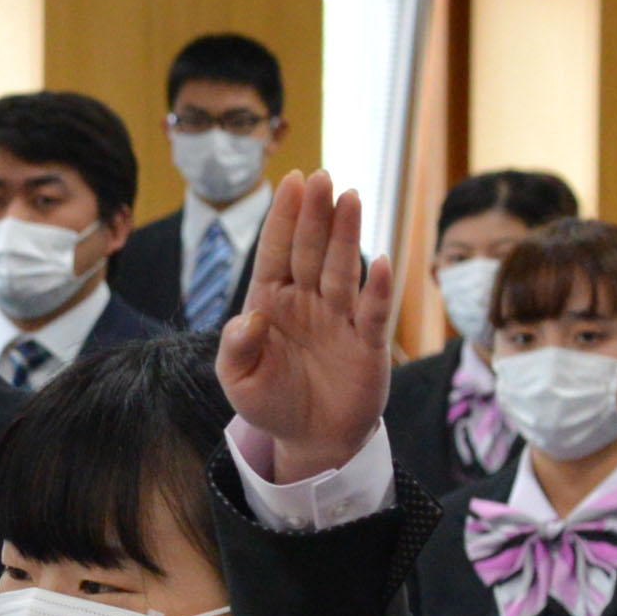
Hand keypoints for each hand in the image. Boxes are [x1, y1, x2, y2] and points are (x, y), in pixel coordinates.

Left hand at [213, 172, 396, 482]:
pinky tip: (381, 260)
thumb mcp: (238, 380)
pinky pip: (372, 312)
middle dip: (314, 214)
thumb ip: (235, 347)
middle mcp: (306, 302)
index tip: (290, 180)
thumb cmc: (270, 402)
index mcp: (269, 302)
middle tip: (321, 177)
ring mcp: (338, 319)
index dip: (283, 217)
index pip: (275, 252)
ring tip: (350, 198)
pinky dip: (376, 289)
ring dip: (346, 236)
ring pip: (342, 270)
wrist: (312, 439)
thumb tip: (249, 316)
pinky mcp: (366, 343)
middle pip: (310, 251)